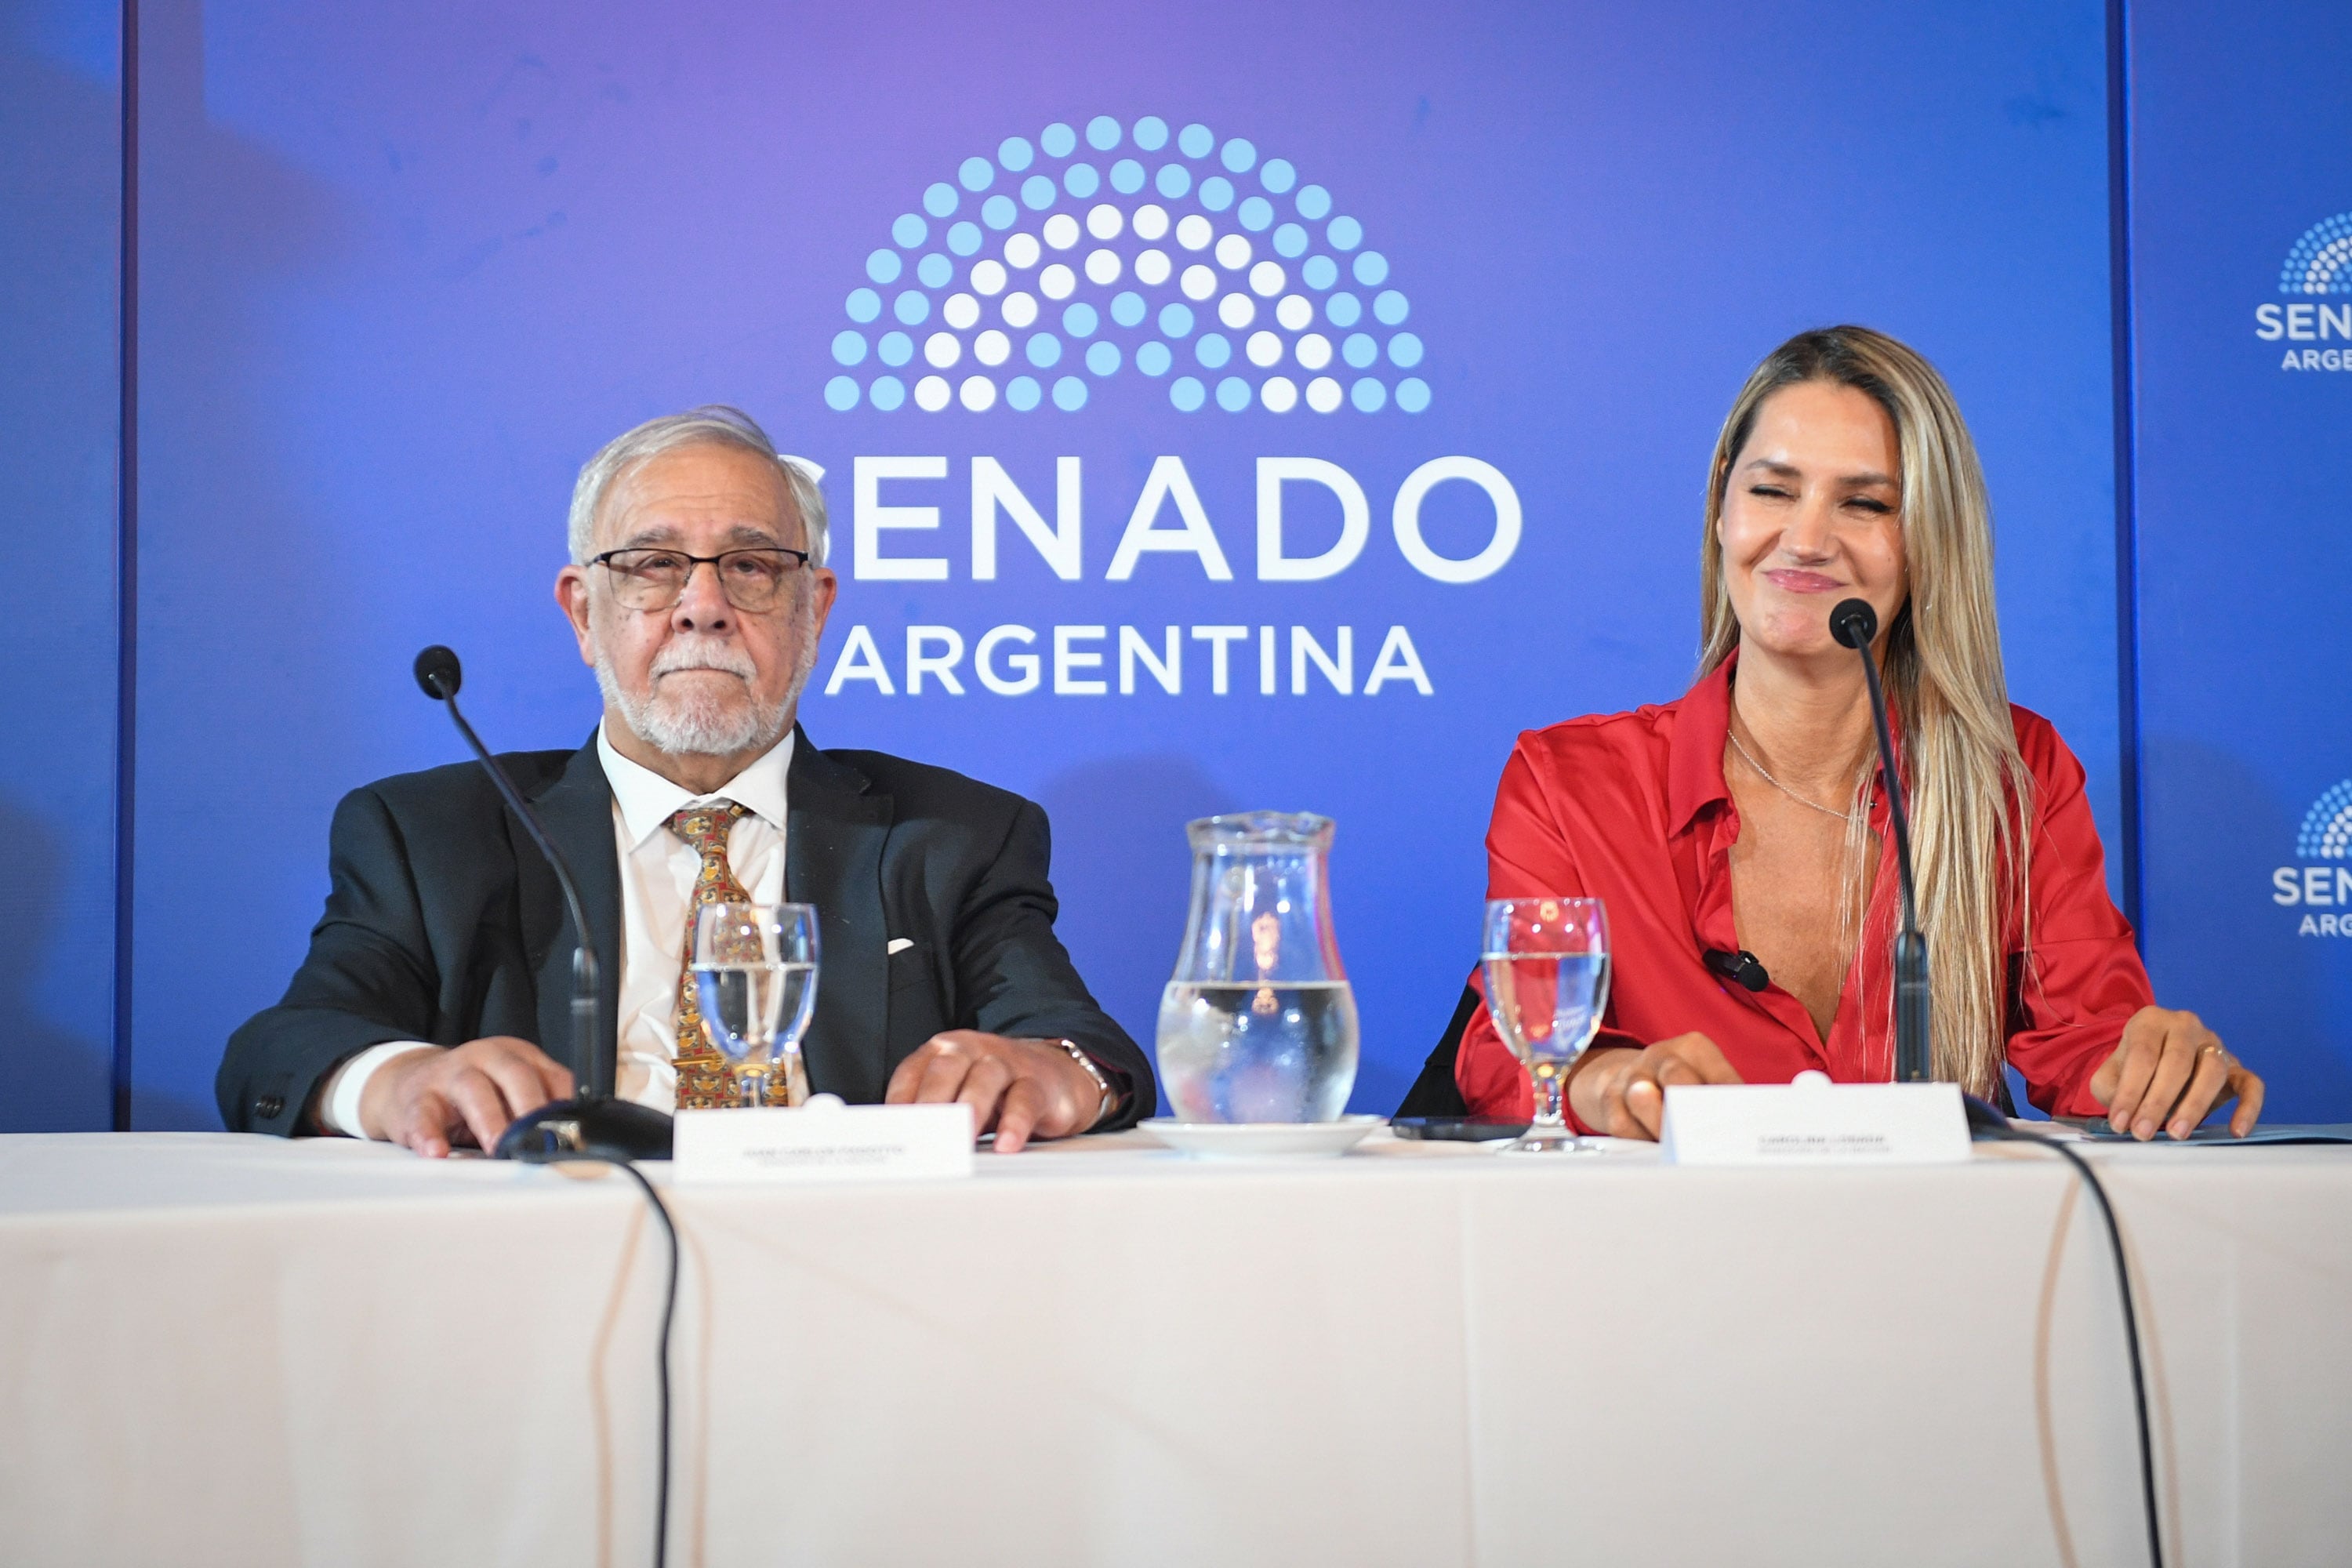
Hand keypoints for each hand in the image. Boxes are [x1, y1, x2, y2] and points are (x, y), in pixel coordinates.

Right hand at [360, 1037, 574, 1156]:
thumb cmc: (472, 1093)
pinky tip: (438, 1152)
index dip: (565, 1104)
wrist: (409, 1082)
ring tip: (498, 1147)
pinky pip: (424, 1115)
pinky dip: (430, 1136)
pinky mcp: (418, 1098)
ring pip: (473, 1089)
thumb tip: (575, 1140)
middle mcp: (486, 1057)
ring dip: (490, 1121)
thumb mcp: (510, 1089)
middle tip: (539, 1139)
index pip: (551, 1075)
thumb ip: (540, 1104)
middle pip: (516, 1075)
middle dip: (531, 1107)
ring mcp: (450, 1074)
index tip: (574, 1132)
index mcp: (518, 1056)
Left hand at [884, 1032, 1104, 1152]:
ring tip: (959, 1139)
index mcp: (944, 1052)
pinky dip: (1013, 1123)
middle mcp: (972, 1050)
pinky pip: (1025, 1099)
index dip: (899, 1100)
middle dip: (931, 1102)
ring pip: (985, 1077)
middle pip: (946, 1069)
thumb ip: (933, 1114)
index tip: (890, 1131)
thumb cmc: (996, 1093)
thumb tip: (899, 1148)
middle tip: (921, 1135)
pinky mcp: (1038, 1082)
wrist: (1057, 1078)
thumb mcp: (959, 1097)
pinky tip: (1005, 1144)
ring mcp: (1007, 1062)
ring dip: (969, 1108)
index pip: (913, 1072)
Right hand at [1566, 1032, 1744, 1140]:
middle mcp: (1659, 1056)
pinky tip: (1655, 1152)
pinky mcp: (1609, 1101)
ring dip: (1662, 1124)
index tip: (1742, 1124)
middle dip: (1692, 1108)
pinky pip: (1623, 1125)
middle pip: (1676, 1077)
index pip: (1716, 1073)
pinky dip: (1640, 1140)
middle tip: (1707, 1136)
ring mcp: (1631, 1076)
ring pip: (1643, 1098)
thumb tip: (1748, 1131)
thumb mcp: (1705, 1078)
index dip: (1729, 1099)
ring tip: (1678, 1147)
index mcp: (1692, 1048)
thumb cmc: (1680, 1086)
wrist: (1627, 1077)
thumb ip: (1724, 1100)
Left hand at [2088, 1006, 2263, 1138]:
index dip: (2130, 1091)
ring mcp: (2215, 1044)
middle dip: (2158, 1101)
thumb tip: (2122, 1113)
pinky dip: (2248, 1107)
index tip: (2120, 1123)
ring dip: (2195, 1104)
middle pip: (2177, 1061)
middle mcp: (2185, 1026)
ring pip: (2213, 1069)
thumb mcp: (2110, 1073)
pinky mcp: (2236, 1066)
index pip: (2142, 1054)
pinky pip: (2251, 1084)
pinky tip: (2236, 1132)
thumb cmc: (2133, 1068)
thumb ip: (2109, 1087)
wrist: (2158, 1061)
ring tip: (2176, 1133)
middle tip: (2143, 1132)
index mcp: (2151, 1021)